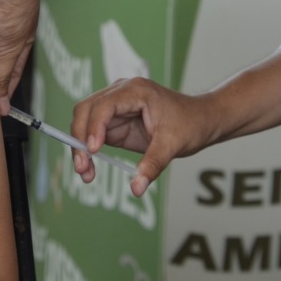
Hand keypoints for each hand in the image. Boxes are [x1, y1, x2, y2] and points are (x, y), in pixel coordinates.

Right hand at [71, 78, 213, 198]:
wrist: (201, 120)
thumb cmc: (190, 123)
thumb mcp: (173, 145)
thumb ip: (153, 165)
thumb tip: (136, 189)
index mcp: (135, 91)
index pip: (103, 105)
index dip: (93, 127)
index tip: (92, 151)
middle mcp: (121, 94)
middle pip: (86, 110)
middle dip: (79, 138)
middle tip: (83, 167)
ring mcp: (116, 107)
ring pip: (85, 121)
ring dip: (80, 146)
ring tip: (86, 173)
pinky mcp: (115, 121)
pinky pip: (93, 133)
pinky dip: (88, 150)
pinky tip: (91, 169)